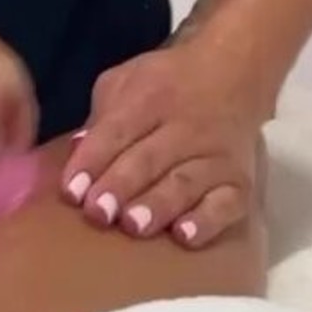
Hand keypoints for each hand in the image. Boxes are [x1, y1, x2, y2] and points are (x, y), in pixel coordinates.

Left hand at [60, 41, 262, 248]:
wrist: (234, 75)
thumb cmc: (167, 86)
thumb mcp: (127, 82)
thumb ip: (102, 115)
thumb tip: (76, 153)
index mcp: (150, 98)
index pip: (117, 130)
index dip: (92, 161)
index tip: (71, 191)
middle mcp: (185, 126)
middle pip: (149, 158)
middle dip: (121, 186)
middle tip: (99, 213)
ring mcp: (215, 155)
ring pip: (185, 183)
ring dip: (158, 205)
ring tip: (134, 226)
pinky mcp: (240, 181)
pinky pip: (226, 203)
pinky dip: (207, 220)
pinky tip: (185, 236)